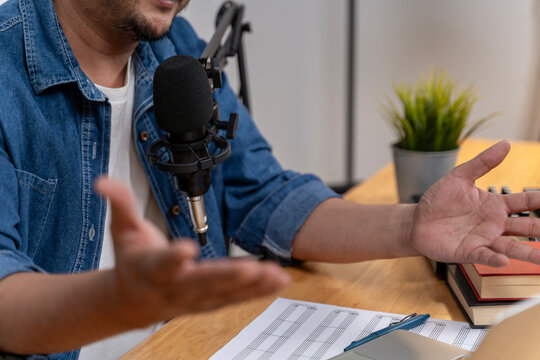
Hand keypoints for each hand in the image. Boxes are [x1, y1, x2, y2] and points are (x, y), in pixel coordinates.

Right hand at [94, 177, 289, 327]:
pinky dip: (257, 291)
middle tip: (250, 268)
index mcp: (151, 269)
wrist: (132, 301)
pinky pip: (235, 298)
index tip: (186, 248)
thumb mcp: (123, 230)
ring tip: (272, 273)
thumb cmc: (132, 263)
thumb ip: (120, 203)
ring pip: (223, 294)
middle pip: (201, 283)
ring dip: (250, 285)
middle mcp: (174, 287)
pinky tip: (277, 280)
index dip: (172, 257)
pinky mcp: (210, 301)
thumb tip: (103, 180)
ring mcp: (194, 298)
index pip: (161, 264)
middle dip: (226, 276)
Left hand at [410, 140, 539, 266]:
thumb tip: (506, 144)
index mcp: (495, 205)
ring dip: (529, 252)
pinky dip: (494, 258)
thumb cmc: (439, 200)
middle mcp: (495, 224)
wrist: (417, 221)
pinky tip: (503, 260)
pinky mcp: (469, 252)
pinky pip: (485, 256)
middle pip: (527, 226)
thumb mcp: (459, 177)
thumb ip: (482, 163)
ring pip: (512, 247)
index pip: (526, 201)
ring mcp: (484, 239)